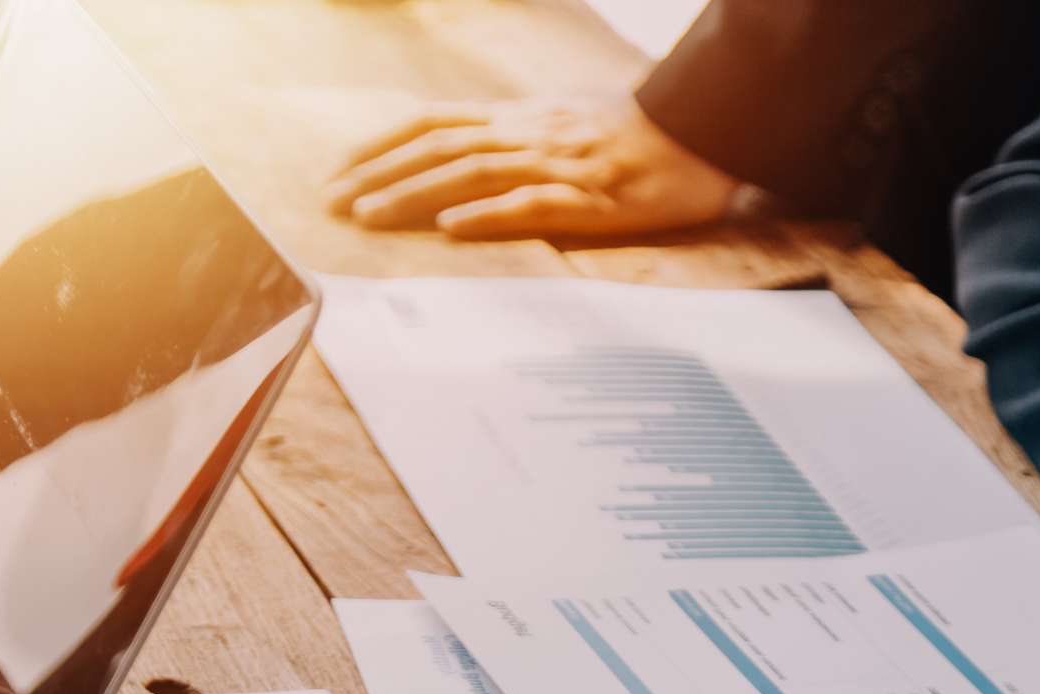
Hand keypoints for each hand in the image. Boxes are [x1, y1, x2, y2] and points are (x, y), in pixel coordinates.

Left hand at [327, 93, 739, 240]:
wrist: (707, 128)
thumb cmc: (632, 132)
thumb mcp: (559, 123)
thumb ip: (509, 137)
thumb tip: (453, 154)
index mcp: (517, 117)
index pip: (431, 123)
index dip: (379, 145)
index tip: (337, 173)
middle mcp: (528, 133)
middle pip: (438, 146)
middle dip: (379, 174)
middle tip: (332, 205)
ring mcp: (559, 163)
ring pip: (473, 172)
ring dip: (415, 194)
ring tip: (370, 216)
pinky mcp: (592, 197)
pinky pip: (535, 204)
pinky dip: (490, 214)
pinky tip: (453, 229)